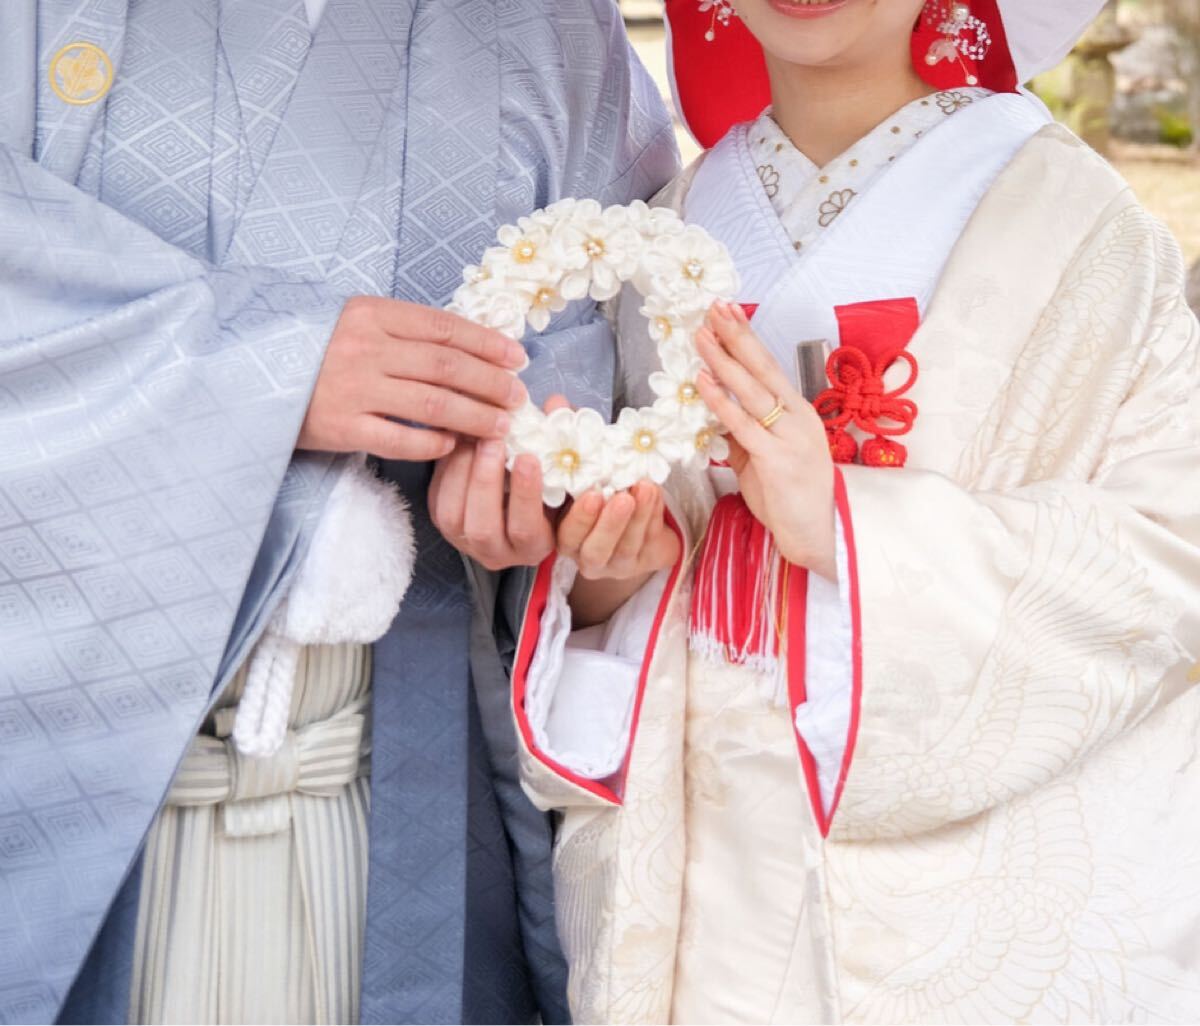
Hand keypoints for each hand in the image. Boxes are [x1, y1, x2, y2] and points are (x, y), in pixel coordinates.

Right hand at [298, 296, 527, 461]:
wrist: (244, 376)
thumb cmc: (310, 350)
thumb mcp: (351, 322)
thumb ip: (400, 329)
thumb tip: (466, 345)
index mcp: (371, 313)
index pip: (444, 327)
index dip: (487, 343)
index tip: (518, 357)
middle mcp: (365, 347)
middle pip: (447, 366)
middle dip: (492, 382)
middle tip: (518, 396)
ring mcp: (353, 388)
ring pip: (433, 403)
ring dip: (475, 415)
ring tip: (501, 425)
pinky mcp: (341, 427)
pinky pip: (401, 438)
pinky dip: (433, 443)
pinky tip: (453, 446)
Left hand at [429, 396, 568, 570]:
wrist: (521, 499)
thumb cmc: (550, 483)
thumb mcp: (562, 469)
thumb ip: (562, 440)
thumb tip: (555, 404)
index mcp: (534, 546)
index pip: (525, 529)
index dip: (525, 494)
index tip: (527, 457)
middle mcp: (498, 553)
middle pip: (483, 528)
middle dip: (486, 482)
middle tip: (494, 439)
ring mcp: (465, 542)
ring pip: (453, 516)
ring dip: (461, 471)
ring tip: (473, 435)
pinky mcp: (443, 523)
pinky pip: (437, 500)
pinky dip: (445, 469)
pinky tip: (458, 440)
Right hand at [556, 482, 678, 580]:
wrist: (634, 518)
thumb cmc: (601, 499)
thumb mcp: (586, 492)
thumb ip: (582, 484)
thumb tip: (584, 461)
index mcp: (570, 542)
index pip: (569, 536)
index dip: (580, 518)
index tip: (593, 495)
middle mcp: (591, 560)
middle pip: (597, 551)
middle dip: (611, 525)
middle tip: (624, 498)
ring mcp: (620, 565)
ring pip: (629, 547)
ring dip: (640, 516)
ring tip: (646, 488)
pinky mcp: (647, 562)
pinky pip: (652, 541)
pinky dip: (655, 515)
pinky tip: (656, 493)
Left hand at [694, 301, 836, 580]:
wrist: (817, 534)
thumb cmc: (790, 499)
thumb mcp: (762, 459)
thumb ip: (742, 436)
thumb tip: (717, 416)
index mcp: (797, 414)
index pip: (769, 368)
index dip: (747, 340)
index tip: (728, 314)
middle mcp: (797, 418)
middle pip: (763, 368)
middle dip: (737, 335)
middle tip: (715, 307)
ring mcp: (789, 437)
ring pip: (752, 389)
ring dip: (724, 360)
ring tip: (702, 335)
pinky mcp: (777, 459)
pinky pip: (743, 424)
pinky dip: (721, 400)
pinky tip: (703, 381)